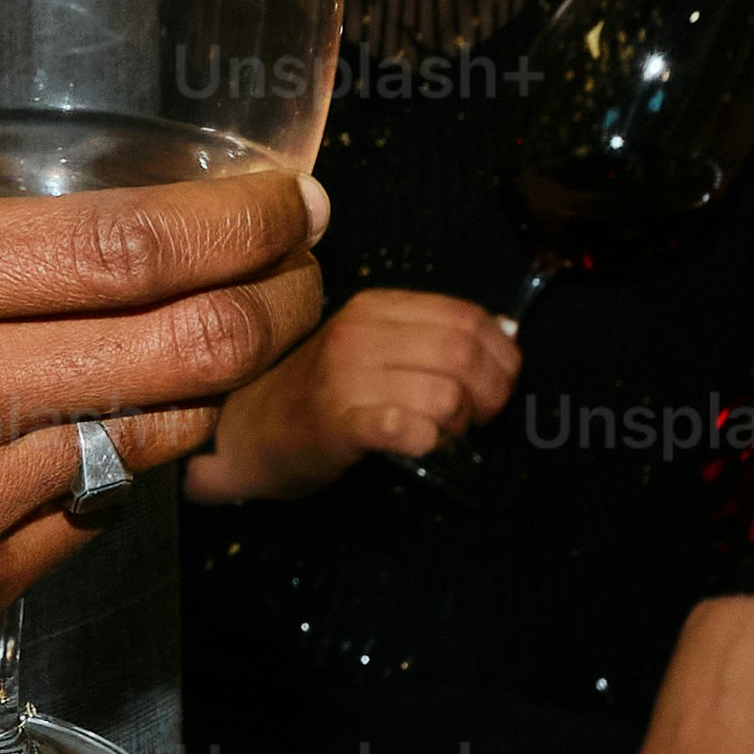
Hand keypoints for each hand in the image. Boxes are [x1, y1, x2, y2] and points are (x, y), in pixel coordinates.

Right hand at [0, 0, 329, 718]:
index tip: (289, 197)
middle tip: (304, 264)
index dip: (236, 223)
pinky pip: (80, 530)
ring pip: (142, 449)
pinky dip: (113, 473)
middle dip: (271, 303)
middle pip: (169, 353)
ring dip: (202, 390)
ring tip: (222, 337)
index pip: (114, 248)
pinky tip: (104, 423)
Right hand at [185, 281, 517, 500]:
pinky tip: (418, 446)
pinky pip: (405, 427)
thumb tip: (506, 335)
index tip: (500, 384)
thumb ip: (430, 337)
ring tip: (443, 434)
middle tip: (480, 418)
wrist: (246, 432)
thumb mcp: (371, 346)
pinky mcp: (336, 424)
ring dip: (460, 424)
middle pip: (462, 352)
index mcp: (374, 307)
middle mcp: (359, 333)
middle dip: (492, 392)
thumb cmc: (319, 393)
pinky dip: (426, 440)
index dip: (502, 354)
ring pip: (445, 393)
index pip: (467, 315)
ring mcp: (344, 377)